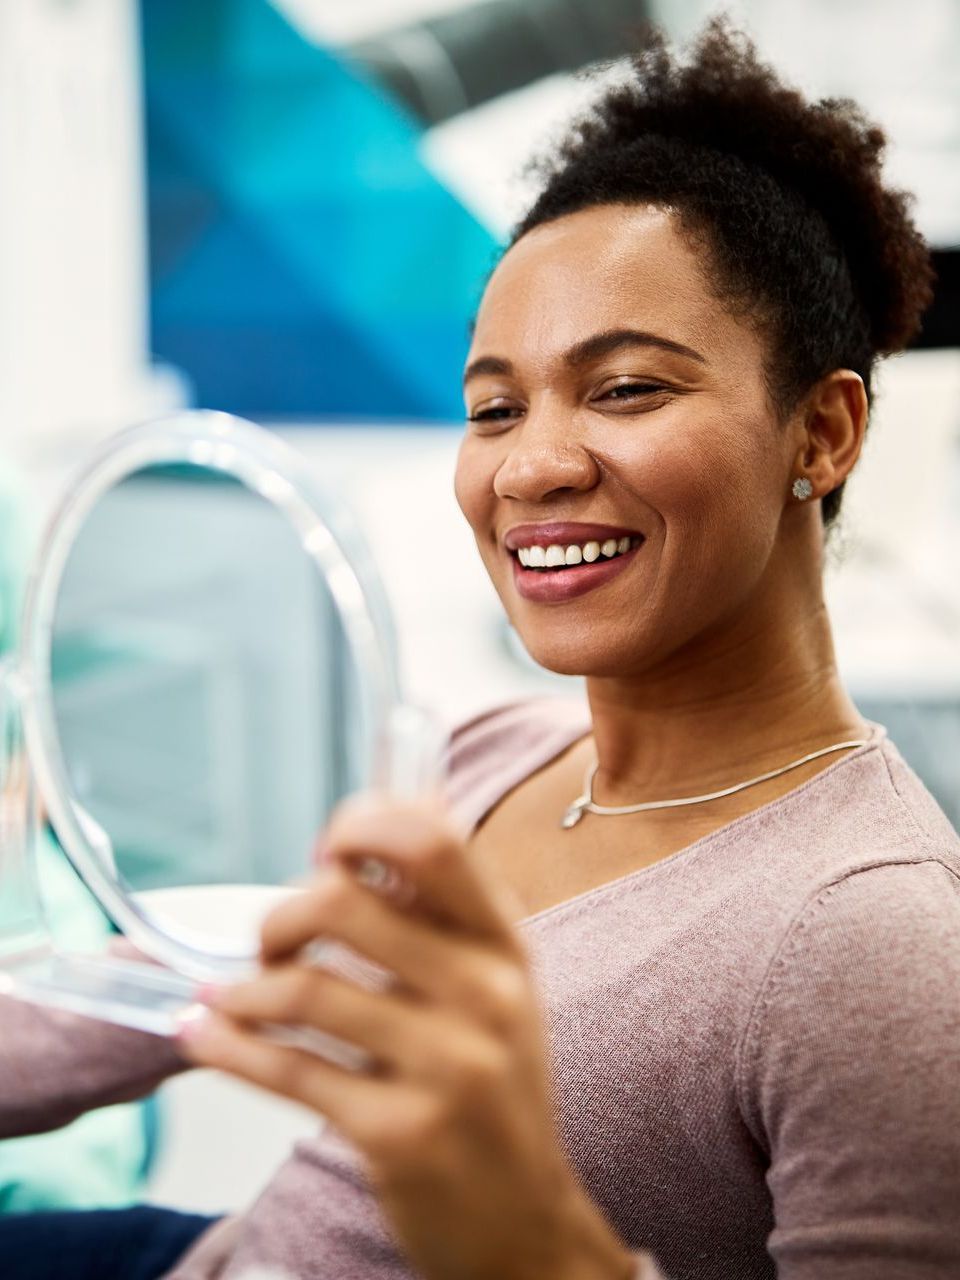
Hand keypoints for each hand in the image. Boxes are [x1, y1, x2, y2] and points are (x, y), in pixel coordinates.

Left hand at [177, 795, 634, 1279]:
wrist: (524, 1221)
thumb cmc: (492, 1086)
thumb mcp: (494, 988)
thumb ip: (439, 916)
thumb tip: (357, 833)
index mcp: (504, 943)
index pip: (433, 841)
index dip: (362, 824)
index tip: (327, 849)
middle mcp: (485, 994)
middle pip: (345, 904)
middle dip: (282, 916)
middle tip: (273, 946)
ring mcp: (446, 1067)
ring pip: (305, 989)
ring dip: (246, 989)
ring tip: (238, 999)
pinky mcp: (397, 1134)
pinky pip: (286, 1070)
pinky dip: (226, 1045)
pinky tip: (204, 1034)